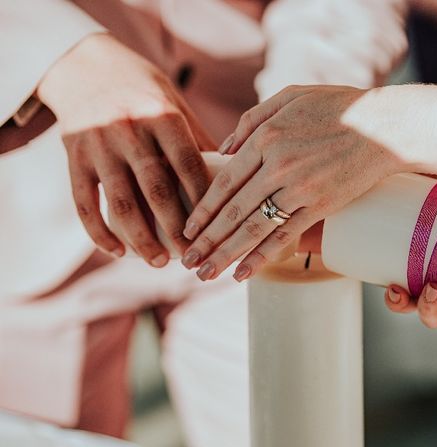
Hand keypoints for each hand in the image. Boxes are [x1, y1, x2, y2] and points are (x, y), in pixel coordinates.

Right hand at [38, 33, 214, 266]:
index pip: (188, 164)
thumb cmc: (145, 93)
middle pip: (156, 189)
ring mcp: (97, 144)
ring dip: (141, 239)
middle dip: (177, 229)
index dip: (204, 200)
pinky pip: (83, 203)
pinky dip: (99, 232)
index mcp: (161, 115)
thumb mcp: (175, 104)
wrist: (85, 66)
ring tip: (160, 263)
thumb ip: (199, 140)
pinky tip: (117, 252)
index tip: (218, 228)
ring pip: (120, 203)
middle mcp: (127, 129)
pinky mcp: (73, 157)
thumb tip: (236, 177)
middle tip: (194, 256)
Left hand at [180, 85, 403, 280]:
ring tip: (205, 274)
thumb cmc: (339, 107)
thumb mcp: (290, 96)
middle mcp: (278, 165)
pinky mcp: (322, 206)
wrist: (387, 126)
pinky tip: (243, 273)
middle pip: (233, 209)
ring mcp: (300, 188)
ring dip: (226, 254)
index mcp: (266, 136)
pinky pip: (285, 235)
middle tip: (187, 261)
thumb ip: (251, 119)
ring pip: (254, 227)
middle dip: (206, 239)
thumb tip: (223, 149)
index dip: (203, 208)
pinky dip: (262, 256)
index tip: (187, 229)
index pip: (224, 180)